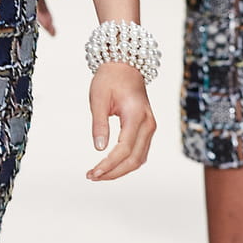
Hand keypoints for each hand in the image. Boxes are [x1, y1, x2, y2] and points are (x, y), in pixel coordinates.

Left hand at [87, 64, 154, 179]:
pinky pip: (140, 152)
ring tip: (99, 174)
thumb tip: (99, 148)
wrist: (125, 66)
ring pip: (139, 159)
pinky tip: (111, 166)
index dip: (109, 164)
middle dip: (114, 172)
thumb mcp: (98, 99)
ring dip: (120, 170)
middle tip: (92, 176)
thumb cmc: (110, 79)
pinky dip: (126, 162)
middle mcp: (148, 123)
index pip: (124, 148)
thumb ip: (99, 124)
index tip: (93, 172)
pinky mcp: (147, 128)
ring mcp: (150, 127)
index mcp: (136, 115)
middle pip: (134, 159)